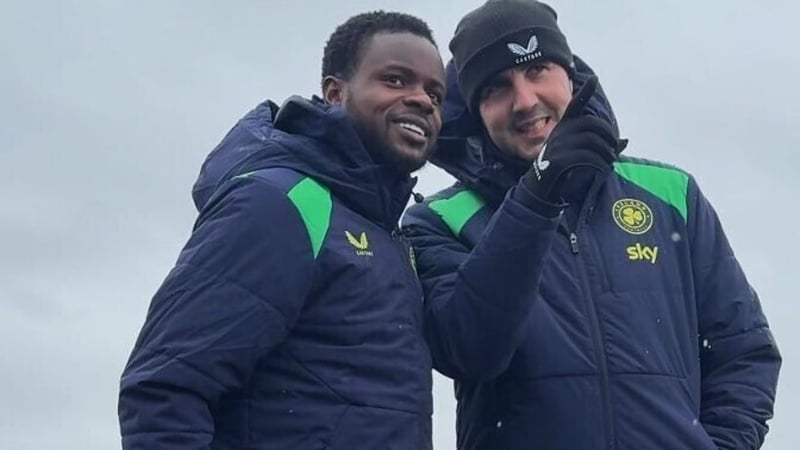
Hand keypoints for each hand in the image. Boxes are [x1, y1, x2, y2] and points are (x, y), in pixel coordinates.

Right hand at [521, 75, 618, 201]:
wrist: (540, 190)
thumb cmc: (563, 171)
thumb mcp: (580, 155)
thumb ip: (601, 147)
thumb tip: (625, 141)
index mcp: (563, 128)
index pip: (574, 106)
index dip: (584, 93)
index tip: (593, 80)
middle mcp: (560, 134)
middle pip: (591, 124)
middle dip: (607, 135)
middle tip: (614, 148)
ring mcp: (558, 146)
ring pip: (591, 141)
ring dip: (606, 152)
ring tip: (610, 161)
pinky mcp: (558, 161)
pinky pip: (585, 157)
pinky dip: (598, 164)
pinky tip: (602, 169)